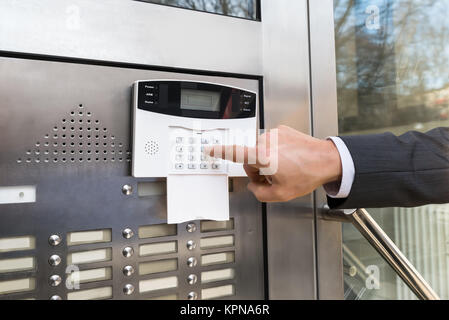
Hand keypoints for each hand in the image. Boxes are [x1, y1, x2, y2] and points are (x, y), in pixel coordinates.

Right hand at [204, 125, 341, 201]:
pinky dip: (277, 151)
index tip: (209, 149)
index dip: (220, 152)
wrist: (327, 160)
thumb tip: (255, 186)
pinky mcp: (283, 129)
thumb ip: (260, 193)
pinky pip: (272, 143)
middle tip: (274, 178)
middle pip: (250, 158)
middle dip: (258, 170)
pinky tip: (290, 159)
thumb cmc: (308, 174)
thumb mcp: (281, 194)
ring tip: (286, 168)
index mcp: (263, 156)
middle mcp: (267, 141)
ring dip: (268, 160)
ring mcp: (275, 133)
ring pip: (261, 150)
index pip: (235, 153)